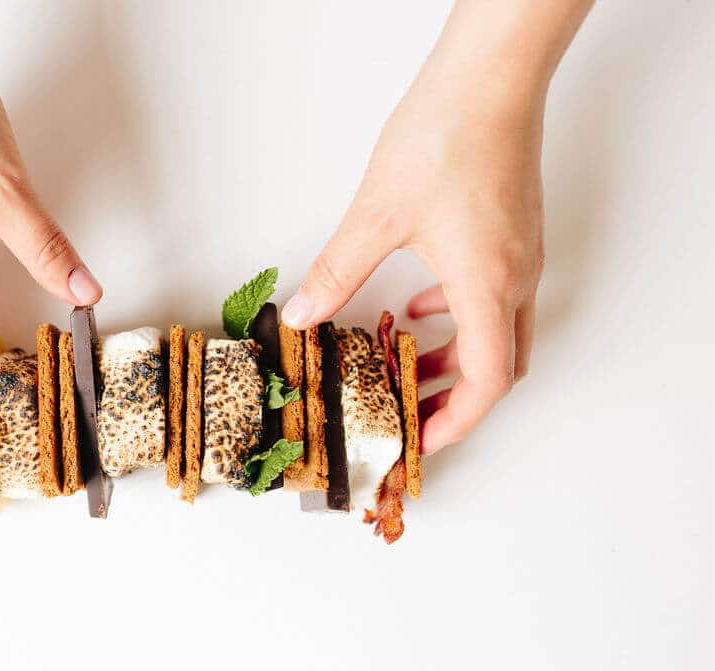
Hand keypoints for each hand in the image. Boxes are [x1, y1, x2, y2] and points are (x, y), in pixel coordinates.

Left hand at [282, 58, 546, 454]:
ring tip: (403, 361)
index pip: (487, 383)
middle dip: (452, 395)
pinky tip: (416, 302)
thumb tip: (303, 313)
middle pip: (498, 363)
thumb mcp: (379, 215)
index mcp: (489, 286)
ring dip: (453, 353)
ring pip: (497, 329)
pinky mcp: (513, 231)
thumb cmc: (447, 136)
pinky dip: (456, 313)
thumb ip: (338, 271)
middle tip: (407, 409)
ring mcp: (520, 254)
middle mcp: (515, 277)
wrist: (491, 76)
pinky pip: (494, 293)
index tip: (421, 441)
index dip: (456, 422)